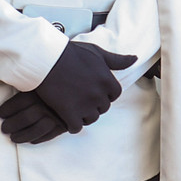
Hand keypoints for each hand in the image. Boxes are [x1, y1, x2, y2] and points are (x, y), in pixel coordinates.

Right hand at [0, 42, 139, 142]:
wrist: (46, 59)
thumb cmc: (71, 53)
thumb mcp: (97, 52)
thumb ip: (117, 60)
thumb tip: (135, 59)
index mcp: (107, 80)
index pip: (115, 95)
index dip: (104, 93)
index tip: (93, 89)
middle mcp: (99, 95)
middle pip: (103, 108)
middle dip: (94, 104)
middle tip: (80, 96)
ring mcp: (85, 105)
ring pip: (91, 118)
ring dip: (84, 115)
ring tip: (73, 105)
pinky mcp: (69, 113)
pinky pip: (76, 127)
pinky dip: (71, 124)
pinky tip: (65, 116)